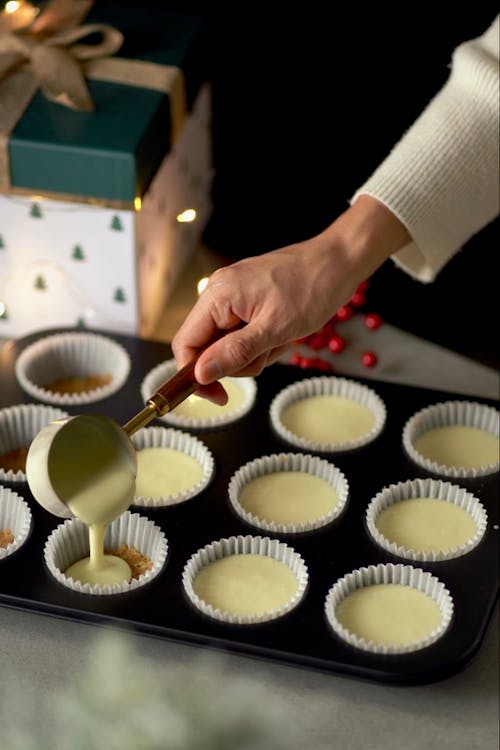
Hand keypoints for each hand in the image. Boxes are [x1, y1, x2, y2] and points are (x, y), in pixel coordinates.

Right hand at [172, 196, 409, 402]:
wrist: (339, 261)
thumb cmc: (312, 288)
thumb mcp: (274, 329)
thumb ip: (235, 352)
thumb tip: (201, 374)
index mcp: (218, 295)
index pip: (185, 344)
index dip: (196, 376)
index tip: (220, 396)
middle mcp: (219, 292)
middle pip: (206, 347)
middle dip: (237, 361)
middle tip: (267, 354)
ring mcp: (234, 295)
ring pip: (227, 343)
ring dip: (254, 353)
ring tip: (281, 339)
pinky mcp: (248, 299)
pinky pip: (243, 332)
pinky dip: (262, 341)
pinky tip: (283, 332)